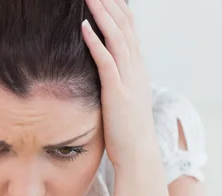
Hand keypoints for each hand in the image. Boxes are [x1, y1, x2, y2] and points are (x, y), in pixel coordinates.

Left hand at [82, 0, 158, 168]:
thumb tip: (103, 76)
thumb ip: (116, 83)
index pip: (129, 31)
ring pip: (117, 37)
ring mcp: (128, 79)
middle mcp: (136, 69)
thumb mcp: (123, 101)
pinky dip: (96, 41)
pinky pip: (106, 60)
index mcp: (137, 70)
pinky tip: (84, 27)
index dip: (118, 11)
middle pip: (125, 27)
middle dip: (111, 4)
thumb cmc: (127, 132)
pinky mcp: (117, 91)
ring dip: (103, 15)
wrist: (138, 154)